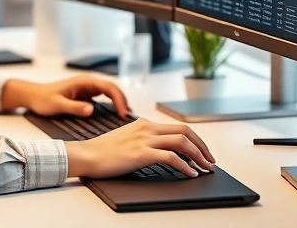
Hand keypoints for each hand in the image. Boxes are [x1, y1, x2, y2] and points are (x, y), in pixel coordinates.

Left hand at [1, 75, 129, 117]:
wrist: (33, 96)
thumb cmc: (43, 99)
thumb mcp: (57, 105)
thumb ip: (74, 108)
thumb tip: (91, 110)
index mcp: (84, 81)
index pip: (108, 87)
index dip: (119, 99)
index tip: (123, 113)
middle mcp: (88, 82)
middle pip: (112, 88)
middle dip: (122, 101)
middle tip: (127, 117)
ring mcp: (88, 88)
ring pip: (110, 92)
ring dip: (119, 102)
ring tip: (125, 116)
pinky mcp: (86, 94)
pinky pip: (104, 97)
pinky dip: (112, 104)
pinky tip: (116, 113)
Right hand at [65, 119, 216, 178]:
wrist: (86, 154)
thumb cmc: (102, 151)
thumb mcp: (126, 139)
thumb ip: (142, 139)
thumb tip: (159, 150)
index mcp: (144, 124)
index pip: (177, 127)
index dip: (195, 140)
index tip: (202, 152)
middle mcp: (147, 128)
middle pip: (185, 132)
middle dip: (202, 147)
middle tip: (210, 161)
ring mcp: (145, 139)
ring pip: (182, 143)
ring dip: (198, 156)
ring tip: (205, 168)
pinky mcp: (141, 153)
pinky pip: (172, 157)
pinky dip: (185, 166)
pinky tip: (190, 173)